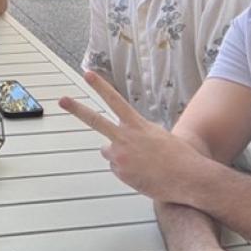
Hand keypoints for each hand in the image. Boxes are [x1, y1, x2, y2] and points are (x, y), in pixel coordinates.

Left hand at [58, 71, 205, 201]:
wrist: (189, 177)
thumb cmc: (178, 156)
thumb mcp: (158, 135)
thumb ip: (137, 133)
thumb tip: (123, 140)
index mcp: (137, 124)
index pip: (115, 100)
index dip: (101, 86)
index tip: (88, 73)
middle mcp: (125, 138)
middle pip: (95, 120)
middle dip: (77, 109)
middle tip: (62, 100)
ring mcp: (120, 155)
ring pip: (108, 152)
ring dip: (119, 156)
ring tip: (142, 162)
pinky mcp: (120, 172)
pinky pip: (117, 169)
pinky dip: (127, 172)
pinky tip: (144, 174)